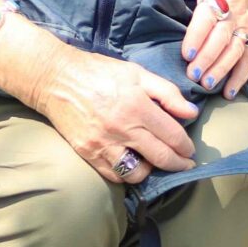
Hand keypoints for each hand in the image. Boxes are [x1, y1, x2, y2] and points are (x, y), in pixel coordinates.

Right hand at [33, 49, 199, 182]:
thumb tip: (191, 112)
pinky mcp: (87, 153)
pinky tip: (132, 164)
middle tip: (185, 165)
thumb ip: (167, 92)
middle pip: (160, 158)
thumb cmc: (99, 72)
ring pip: (137, 173)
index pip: (172, 136)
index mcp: (137, 106)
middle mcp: (122, 128)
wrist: (56, 78)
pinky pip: (114, 174)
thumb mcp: (137, 73)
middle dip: (178, 164)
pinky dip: (127, 174)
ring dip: (151, 171)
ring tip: (154, 162)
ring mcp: (103, 144)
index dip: (186, 147)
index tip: (190, 151)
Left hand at [162, 0, 247, 97]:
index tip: (186, 54)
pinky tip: (229, 92)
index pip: (208, 16)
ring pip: (236, 50)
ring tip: (207, 85)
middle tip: (193, 75)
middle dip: (208, 58)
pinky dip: (240, 77)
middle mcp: (233, 11)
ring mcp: (244, 26)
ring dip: (223, 69)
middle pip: (222, 37)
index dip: (198, 36)